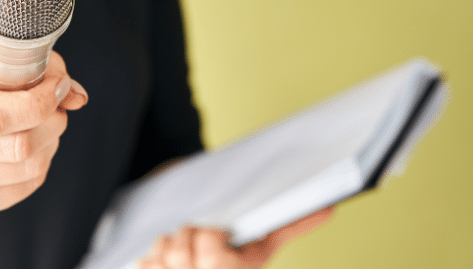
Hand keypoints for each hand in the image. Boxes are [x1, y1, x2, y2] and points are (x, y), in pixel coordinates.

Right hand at [0, 51, 86, 222]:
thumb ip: (22, 73)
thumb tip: (76, 93)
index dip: (42, 99)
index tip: (57, 83)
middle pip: (20, 144)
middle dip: (54, 118)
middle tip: (54, 102)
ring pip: (30, 167)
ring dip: (51, 140)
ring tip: (42, 123)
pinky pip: (26, 186)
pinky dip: (40, 162)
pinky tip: (30, 146)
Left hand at [138, 207, 333, 268]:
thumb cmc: (237, 267)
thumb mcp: (259, 250)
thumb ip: (289, 227)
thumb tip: (327, 209)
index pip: (211, 249)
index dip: (210, 238)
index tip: (216, 234)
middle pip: (183, 247)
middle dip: (189, 238)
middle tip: (200, 237)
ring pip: (162, 250)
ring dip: (170, 245)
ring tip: (185, 250)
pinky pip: (145, 261)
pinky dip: (153, 256)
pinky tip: (166, 261)